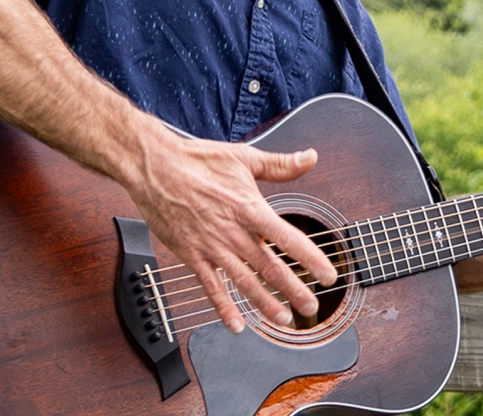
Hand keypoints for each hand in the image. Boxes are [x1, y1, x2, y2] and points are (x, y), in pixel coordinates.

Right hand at [128, 136, 336, 333]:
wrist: (154, 167)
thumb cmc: (197, 160)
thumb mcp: (243, 157)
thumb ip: (280, 164)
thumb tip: (310, 158)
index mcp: (248, 207)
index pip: (286, 237)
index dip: (310, 257)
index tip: (328, 273)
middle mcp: (232, 231)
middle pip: (268, 266)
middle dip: (293, 288)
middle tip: (311, 306)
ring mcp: (211, 247)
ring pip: (243, 281)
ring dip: (265, 302)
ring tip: (283, 319)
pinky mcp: (191, 255)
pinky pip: (210, 287)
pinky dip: (223, 308)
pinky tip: (236, 325)